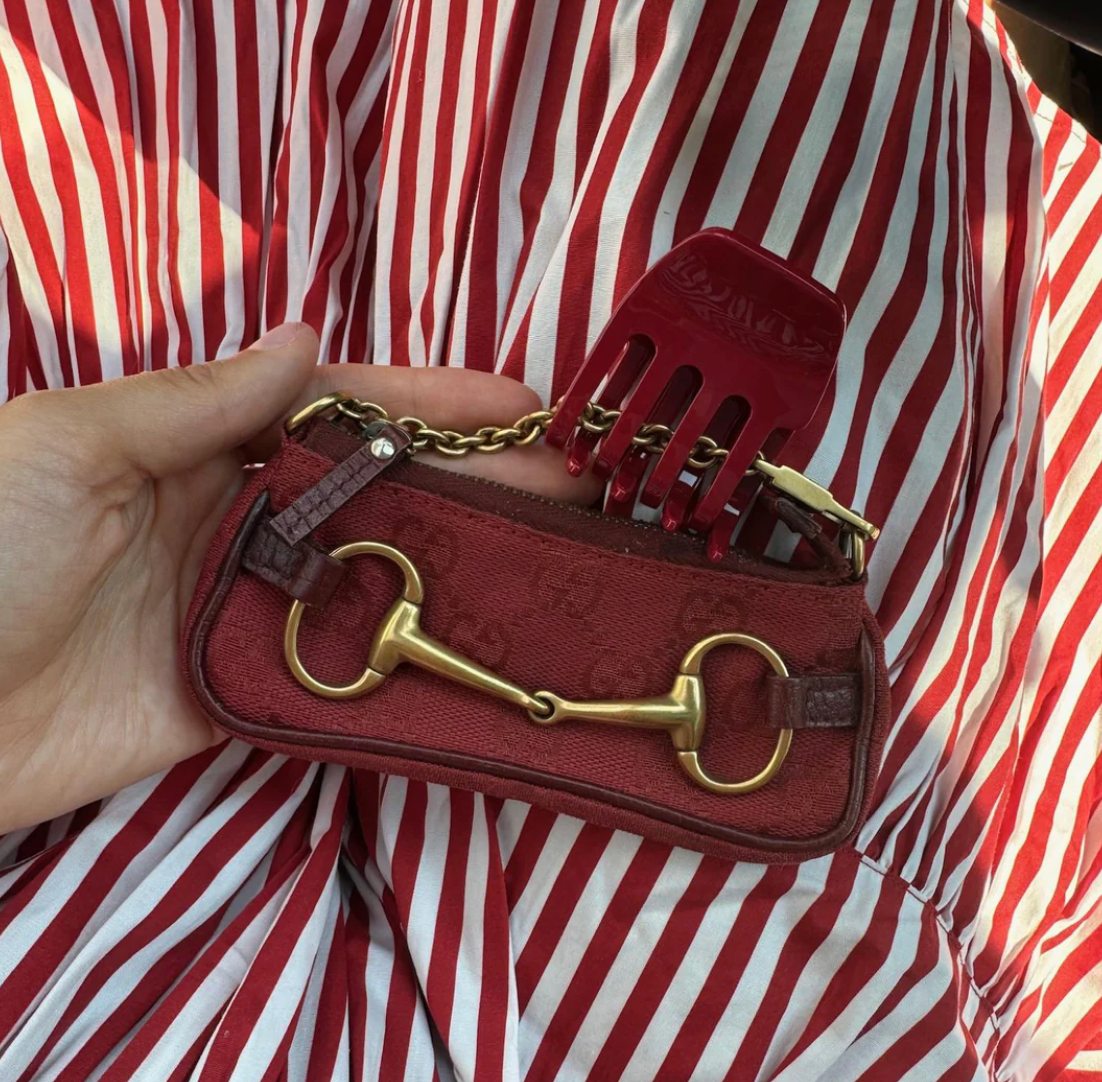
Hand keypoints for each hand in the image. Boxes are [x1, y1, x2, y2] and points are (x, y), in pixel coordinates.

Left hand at [0, 324, 598, 832]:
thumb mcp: (72, 444)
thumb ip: (195, 401)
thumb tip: (303, 339)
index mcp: (195, 447)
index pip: (339, 413)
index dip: (433, 405)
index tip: (520, 404)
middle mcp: (235, 522)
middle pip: (379, 496)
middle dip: (478, 483)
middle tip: (575, 485)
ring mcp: (244, 610)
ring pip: (375, 578)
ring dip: (462, 566)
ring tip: (557, 556)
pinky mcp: (241, 695)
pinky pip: (338, 669)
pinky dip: (405, 658)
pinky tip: (476, 646)